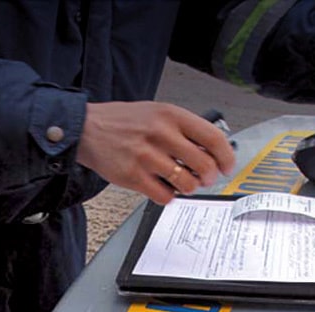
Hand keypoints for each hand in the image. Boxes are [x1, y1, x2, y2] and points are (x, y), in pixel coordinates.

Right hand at [77, 102, 236, 204]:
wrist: (88, 129)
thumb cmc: (124, 122)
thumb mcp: (158, 113)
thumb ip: (184, 129)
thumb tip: (212, 152)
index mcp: (171, 115)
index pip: (213, 138)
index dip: (226, 157)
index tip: (227, 166)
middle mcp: (160, 134)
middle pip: (204, 165)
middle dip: (209, 177)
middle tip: (204, 179)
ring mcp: (146, 157)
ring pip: (187, 184)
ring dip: (189, 188)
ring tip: (182, 182)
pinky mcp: (133, 176)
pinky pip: (165, 196)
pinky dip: (169, 196)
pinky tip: (163, 187)